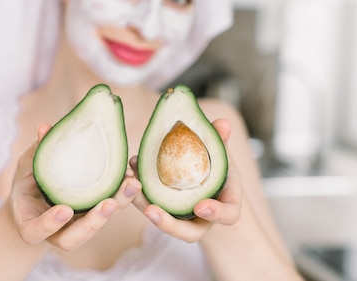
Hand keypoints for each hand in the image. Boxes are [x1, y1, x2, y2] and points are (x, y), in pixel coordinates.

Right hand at [9, 123, 141, 249]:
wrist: (35, 201)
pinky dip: (120, 197)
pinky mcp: (92, 218)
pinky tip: (131, 177)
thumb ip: (36, 151)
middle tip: (110, 204)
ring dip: (116, 208)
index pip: (36, 231)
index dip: (50, 223)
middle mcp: (54, 233)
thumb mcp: (26, 167)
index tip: (64, 210)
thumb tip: (45, 128)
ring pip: (96, 228)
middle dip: (94, 222)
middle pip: (74, 238)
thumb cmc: (27, 184)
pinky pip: (107, 213)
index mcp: (30, 224)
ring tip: (131, 185)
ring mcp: (75, 228)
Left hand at [130, 118, 241, 242]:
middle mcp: (203, 220)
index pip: (227, 216)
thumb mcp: (222, 155)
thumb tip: (223, 123)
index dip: (216, 213)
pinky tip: (129, 172)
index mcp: (225, 208)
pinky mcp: (163, 212)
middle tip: (151, 211)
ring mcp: (182, 220)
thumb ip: (220, 142)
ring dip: (144, 206)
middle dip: (168, 224)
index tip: (201, 206)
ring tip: (132, 185)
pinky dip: (138, 194)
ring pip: (164, 222)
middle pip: (188, 232)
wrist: (206, 182)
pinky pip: (150, 208)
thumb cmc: (216, 169)